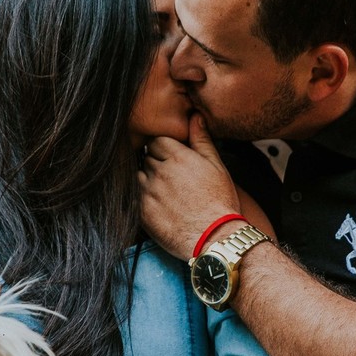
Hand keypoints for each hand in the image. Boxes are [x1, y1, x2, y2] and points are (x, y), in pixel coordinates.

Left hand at [139, 114, 241, 260]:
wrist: (215, 239)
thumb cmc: (220, 201)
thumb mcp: (216, 166)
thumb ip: (201, 140)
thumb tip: (195, 116)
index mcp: (178, 157)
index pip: (157, 141)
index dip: (165, 150)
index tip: (174, 161)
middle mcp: (160, 172)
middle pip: (148, 158)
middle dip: (157, 165)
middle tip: (174, 181)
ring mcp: (148, 192)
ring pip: (139, 176)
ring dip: (148, 181)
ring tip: (167, 195)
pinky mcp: (142, 212)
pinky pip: (135, 197)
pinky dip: (144, 199)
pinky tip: (161, 207)